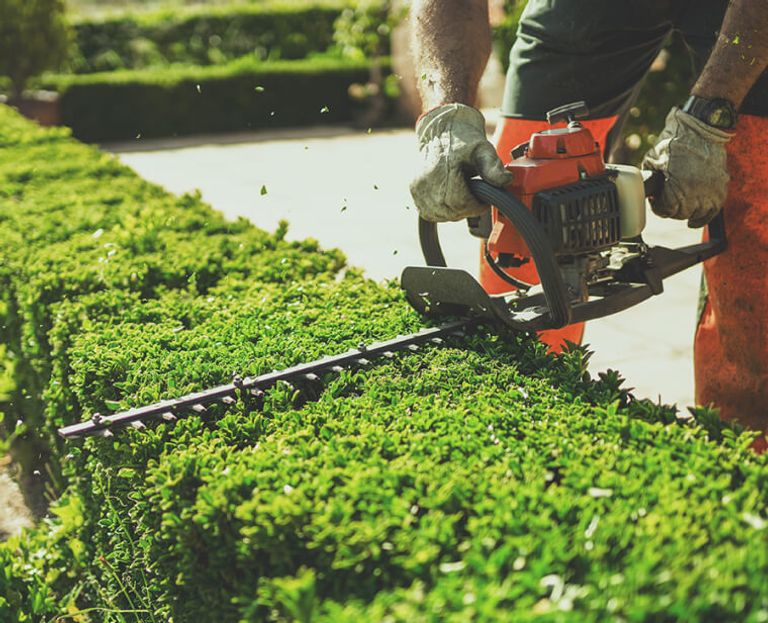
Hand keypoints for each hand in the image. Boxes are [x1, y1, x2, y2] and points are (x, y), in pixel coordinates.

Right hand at [410, 104, 512, 222]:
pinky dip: (442, 211)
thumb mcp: (483, 149)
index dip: (475, 206)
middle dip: (467, 209)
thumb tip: (506, 180)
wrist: (441, 129)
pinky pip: (429, 213)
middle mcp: (426, 181)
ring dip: (455, 211)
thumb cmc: (463, 139)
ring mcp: (417, 188)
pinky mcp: (414, 192)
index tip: (483, 199)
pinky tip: (450, 199)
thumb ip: (493, 166)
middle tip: (475, 196)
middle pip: (450, 212)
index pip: (460, 204)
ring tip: (463, 194)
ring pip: (440, 215)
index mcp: (441, 171)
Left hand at [642, 107, 733, 227]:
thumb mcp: (652, 160)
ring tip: (679, 203)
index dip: (657, 206)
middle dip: (671, 208)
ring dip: (686, 211)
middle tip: (667, 199)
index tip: (656, 200)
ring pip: (696, 214)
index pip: (665, 211)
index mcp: (676, 189)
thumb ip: (648, 179)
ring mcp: (710, 191)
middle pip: (680, 214)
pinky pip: (713, 210)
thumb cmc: (674, 141)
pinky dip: (703, 217)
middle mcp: (695, 194)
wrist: (701, 127)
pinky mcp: (721, 187)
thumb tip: (643, 191)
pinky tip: (693, 221)